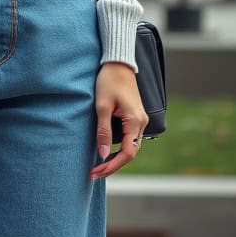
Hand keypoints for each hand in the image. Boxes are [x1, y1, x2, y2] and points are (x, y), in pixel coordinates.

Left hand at [90, 62, 147, 180]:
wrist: (118, 63)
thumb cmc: (108, 81)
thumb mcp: (102, 106)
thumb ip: (103, 131)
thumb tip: (102, 155)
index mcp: (135, 121)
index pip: (127, 153)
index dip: (112, 166)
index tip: (96, 172)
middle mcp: (141, 123)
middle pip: (130, 153)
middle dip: (113, 165)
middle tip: (94, 173)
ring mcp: (140, 120)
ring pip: (130, 147)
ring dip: (116, 158)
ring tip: (98, 165)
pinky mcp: (135, 116)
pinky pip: (129, 138)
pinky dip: (119, 148)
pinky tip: (107, 151)